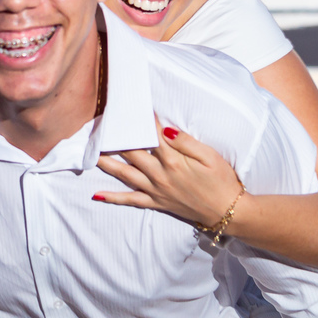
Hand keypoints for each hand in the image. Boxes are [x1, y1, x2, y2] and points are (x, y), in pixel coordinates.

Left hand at [94, 116, 242, 226]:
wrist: (227, 211)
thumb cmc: (221, 180)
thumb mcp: (210, 156)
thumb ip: (186, 142)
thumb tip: (164, 129)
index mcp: (173, 160)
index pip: (150, 135)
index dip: (140, 120)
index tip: (129, 107)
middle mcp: (160, 175)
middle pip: (131, 152)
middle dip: (115, 138)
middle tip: (100, 125)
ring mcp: (156, 190)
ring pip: (125, 174)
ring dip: (106, 163)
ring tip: (90, 152)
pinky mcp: (156, 202)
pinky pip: (130, 200)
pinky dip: (113, 198)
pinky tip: (97, 194)